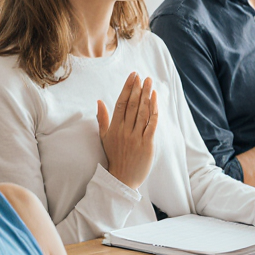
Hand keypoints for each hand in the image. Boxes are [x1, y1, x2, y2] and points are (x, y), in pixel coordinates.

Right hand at [97, 72, 158, 189]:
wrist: (122, 178)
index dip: (127, 88)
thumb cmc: (114, 157)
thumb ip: (102, 119)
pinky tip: (155, 98)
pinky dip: (154, 110)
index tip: (133, 76)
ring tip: (149, 82)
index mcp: (114, 128)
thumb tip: (99, 101)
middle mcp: (124, 130)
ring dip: (146, 95)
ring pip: (142, 112)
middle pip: (132, 105)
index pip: (121, 103)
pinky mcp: (147, 144)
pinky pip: (151, 123)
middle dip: (137, 88)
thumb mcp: (104, 137)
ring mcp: (136, 137)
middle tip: (142, 76)